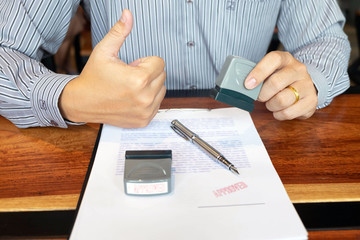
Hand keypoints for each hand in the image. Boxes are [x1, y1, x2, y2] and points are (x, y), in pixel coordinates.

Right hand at [59, 9, 165, 127]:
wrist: (82, 102)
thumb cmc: (93, 78)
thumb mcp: (104, 51)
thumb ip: (119, 32)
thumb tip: (127, 15)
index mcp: (139, 80)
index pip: (160, 63)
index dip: (144, 61)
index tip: (131, 66)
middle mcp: (145, 98)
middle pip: (162, 76)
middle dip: (148, 73)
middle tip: (128, 76)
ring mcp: (145, 111)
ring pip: (161, 90)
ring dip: (150, 86)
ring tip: (130, 87)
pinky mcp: (144, 120)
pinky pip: (157, 104)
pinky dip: (148, 99)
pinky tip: (132, 98)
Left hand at [244, 51, 316, 119]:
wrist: (305, 85)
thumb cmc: (281, 79)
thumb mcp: (271, 72)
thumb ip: (258, 76)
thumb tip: (242, 87)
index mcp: (286, 59)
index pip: (273, 59)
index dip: (259, 72)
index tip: (247, 84)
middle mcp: (298, 70)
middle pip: (276, 83)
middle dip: (262, 94)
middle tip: (260, 97)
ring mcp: (307, 85)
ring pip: (282, 100)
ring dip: (270, 106)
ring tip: (271, 103)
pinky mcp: (311, 101)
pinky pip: (288, 113)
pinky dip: (279, 114)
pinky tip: (279, 110)